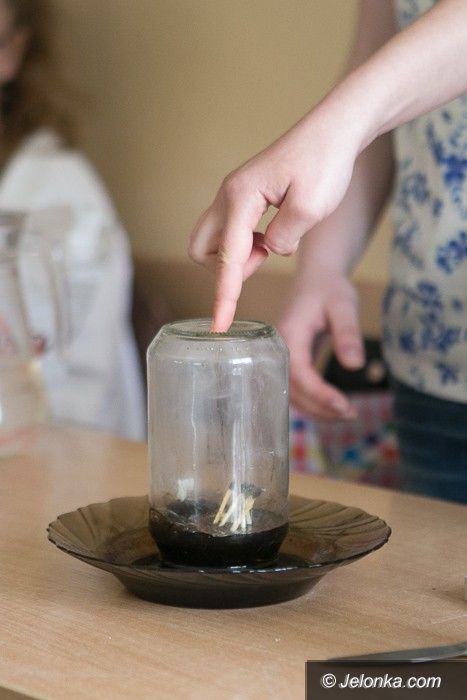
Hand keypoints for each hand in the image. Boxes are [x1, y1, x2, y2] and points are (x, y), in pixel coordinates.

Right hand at [189, 108, 362, 330]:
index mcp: (241, 197)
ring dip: (235, 256)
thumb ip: (283, 238)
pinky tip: (272, 236)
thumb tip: (269, 251)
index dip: (224, 297)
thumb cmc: (326, 161)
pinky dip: (244, 244)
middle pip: (200, 249)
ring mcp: (234, 194)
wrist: (335, 129)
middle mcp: (229, 194)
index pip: (227, 259)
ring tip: (271, 246)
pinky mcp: (245, 196)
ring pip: (212, 240)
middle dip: (222, 269)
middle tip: (261, 262)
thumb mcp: (312, 207)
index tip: (219, 327)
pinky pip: (229, 230)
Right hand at [277, 271, 363, 419]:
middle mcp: (277, 349)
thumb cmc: (330, 288)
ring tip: (346, 414)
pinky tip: (333, 408)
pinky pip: (294, 389)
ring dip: (316, 409)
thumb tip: (354, 366)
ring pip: (291, 394)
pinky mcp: (287, 362)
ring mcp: (279, 357)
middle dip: (320, 407)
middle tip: (351, 414)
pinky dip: (312, 403)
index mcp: (289, 334)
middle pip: (292, 389)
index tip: (343, 406)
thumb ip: (347, 333)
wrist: (316, 277)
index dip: (319, 394)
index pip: (299, 372)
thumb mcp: (344, 304)